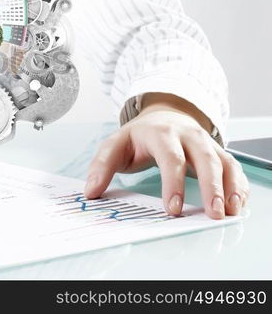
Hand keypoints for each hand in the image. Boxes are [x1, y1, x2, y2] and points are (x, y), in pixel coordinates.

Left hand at [84, 93, 248, 218]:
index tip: (172, 208)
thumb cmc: (138, 136)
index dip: (173, 183)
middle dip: (211, 186)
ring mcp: (206, 143)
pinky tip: (238, 204)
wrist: (163, 115)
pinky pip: (234, 168)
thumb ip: (101, 166)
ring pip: (224, 163)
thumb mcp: (115, 145)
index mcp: (161, 133)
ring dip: (230, 188)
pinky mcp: (218, 152)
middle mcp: (188, 136)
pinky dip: (239, 186)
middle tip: (212, 213)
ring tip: (229, 212)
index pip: (170, 158)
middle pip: (205, 159)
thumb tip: (90, 191)